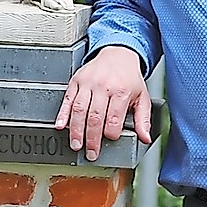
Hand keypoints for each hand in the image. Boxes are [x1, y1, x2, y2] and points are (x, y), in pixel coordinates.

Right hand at [55, 46, 151, 160]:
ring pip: (79, 110)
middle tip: (90, 153)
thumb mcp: (142, 97)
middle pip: (95, 117)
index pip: (113, 118)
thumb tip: (145, 138)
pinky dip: (63, 114)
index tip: (110, 140)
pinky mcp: (76, 81)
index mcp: (121, 91)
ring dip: (76, 130)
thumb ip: (143, 119)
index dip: (111, 133)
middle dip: (91, 139)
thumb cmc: (129, 78)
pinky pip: (67, 99)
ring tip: (76, 145)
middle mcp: (103, 86)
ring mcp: (88, 83)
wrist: (118, 54)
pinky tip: (61, 125)